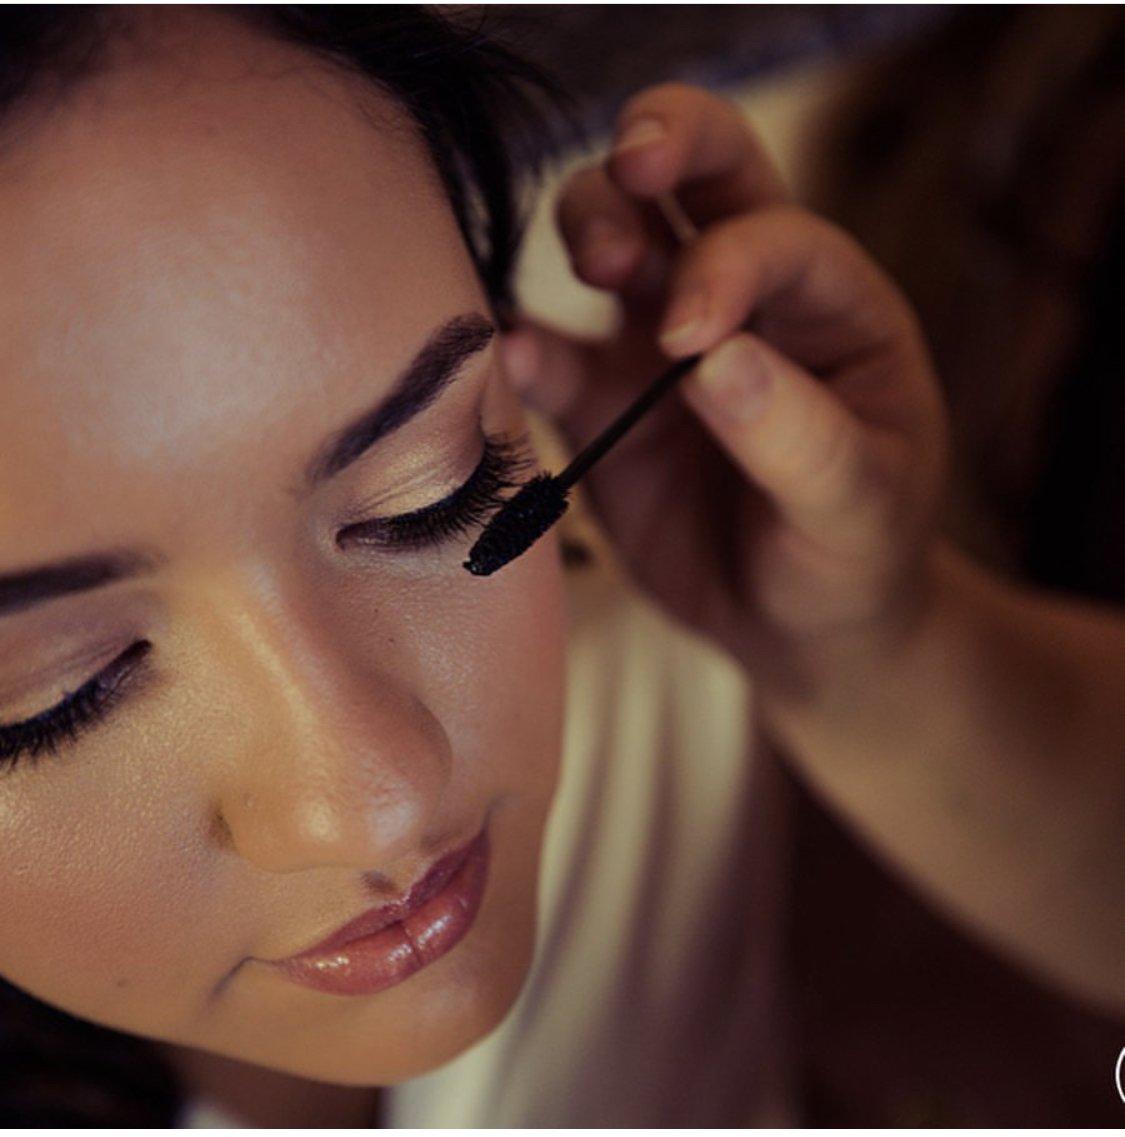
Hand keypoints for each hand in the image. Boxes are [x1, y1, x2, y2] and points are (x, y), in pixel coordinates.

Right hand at [500, 82, 948, 691]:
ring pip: (610, 232)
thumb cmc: (851, 556)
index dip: (723, 265)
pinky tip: (507, 357)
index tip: (688, 343)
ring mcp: (658, 343)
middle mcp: (740, 298)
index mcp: (829, 303)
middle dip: (655, 148)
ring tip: (593, 275)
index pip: (770, 233)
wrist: (791, 625)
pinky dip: (520, 346)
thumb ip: (799, 436)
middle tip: (628, 186)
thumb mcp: (858, 509)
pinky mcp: (600, 400)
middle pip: (694, 172)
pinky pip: (548, 352)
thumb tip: (717, 361)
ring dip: (588, 227)